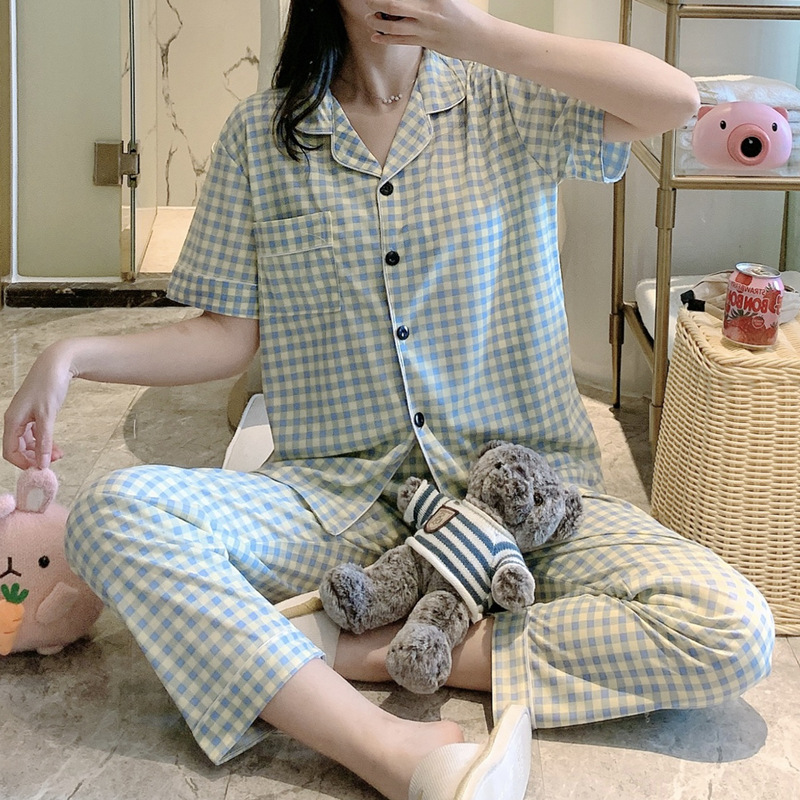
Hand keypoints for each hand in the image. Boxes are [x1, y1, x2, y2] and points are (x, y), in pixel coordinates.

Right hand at [3, 342, 71, 469]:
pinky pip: (36, 433)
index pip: (9, 451)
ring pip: (29, 441)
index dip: (23, 463)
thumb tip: (41, 464)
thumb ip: (44, 441)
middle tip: (54, 461)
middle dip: (35, 457)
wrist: (57, 364)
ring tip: (60, 454)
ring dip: (42, 450)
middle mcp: (15, 419)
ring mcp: (25, 416)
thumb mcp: (47, 416)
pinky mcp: (35, 413)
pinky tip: (57, 446)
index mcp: (12, 420)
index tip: (40, 469)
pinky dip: (45, 440)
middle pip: (19, 448)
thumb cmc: (49, 386)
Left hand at [365, 0, 489, 60]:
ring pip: (394, 25)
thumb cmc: (466, 13)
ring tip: (369, 18)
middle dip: (377, 2)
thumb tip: (410, 1)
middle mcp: (429, 11)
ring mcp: (427, 29)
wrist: (482, 38)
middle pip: (394, 4)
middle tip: (368, 0)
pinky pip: (402, 40)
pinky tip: (375, 36)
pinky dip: (386, 38)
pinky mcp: (427, 43)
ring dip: (377, 21)